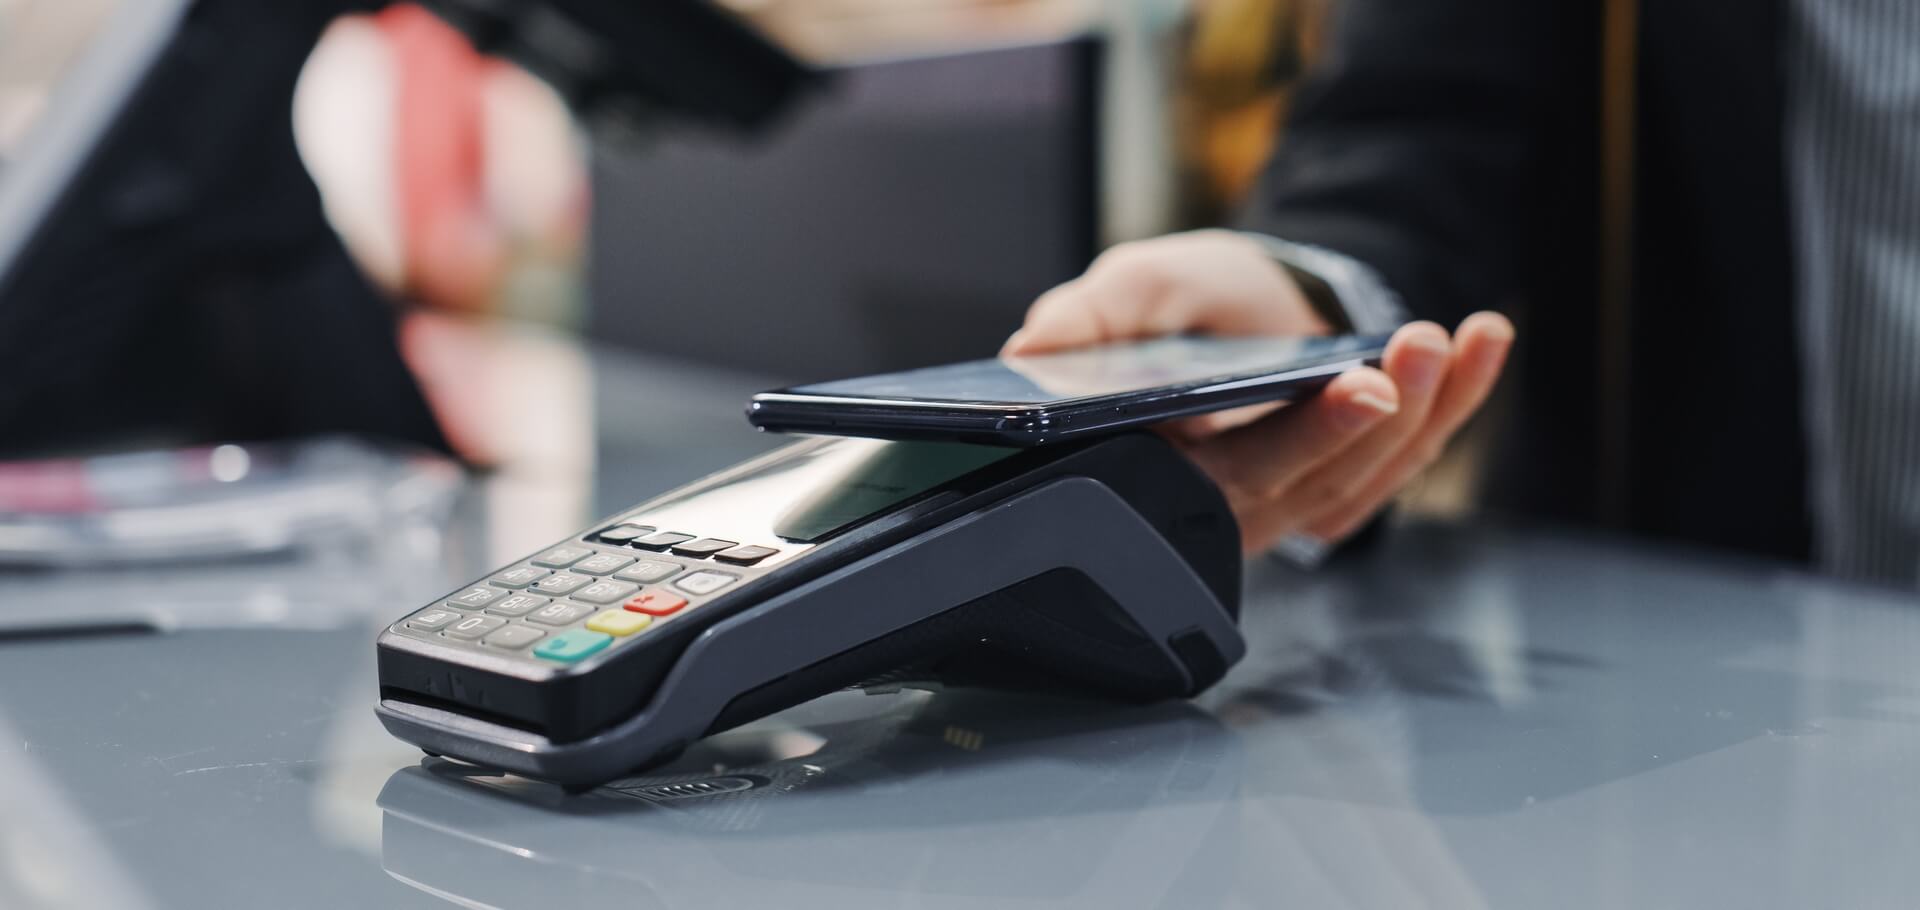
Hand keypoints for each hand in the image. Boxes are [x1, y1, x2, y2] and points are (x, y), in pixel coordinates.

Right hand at [1003, 230, 1513, 554]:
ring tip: (1455, 334)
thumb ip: (1082, 320)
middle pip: (1318, 477)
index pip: (1233, 472)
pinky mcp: (1350, 478)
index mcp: (1164, 468)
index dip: (1303, 437)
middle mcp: (1233, 499)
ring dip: (1428, 407)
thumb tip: (1027, 353)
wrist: (1239, 294)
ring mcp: (1299, 495)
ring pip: (1372, 472)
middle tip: (1415, 350)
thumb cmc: (1175, 304)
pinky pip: (1409, 455)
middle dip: (1378, 418)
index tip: (1358, 386)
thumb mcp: (1124, 292)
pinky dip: (1458, 399)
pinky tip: (1486, 342)